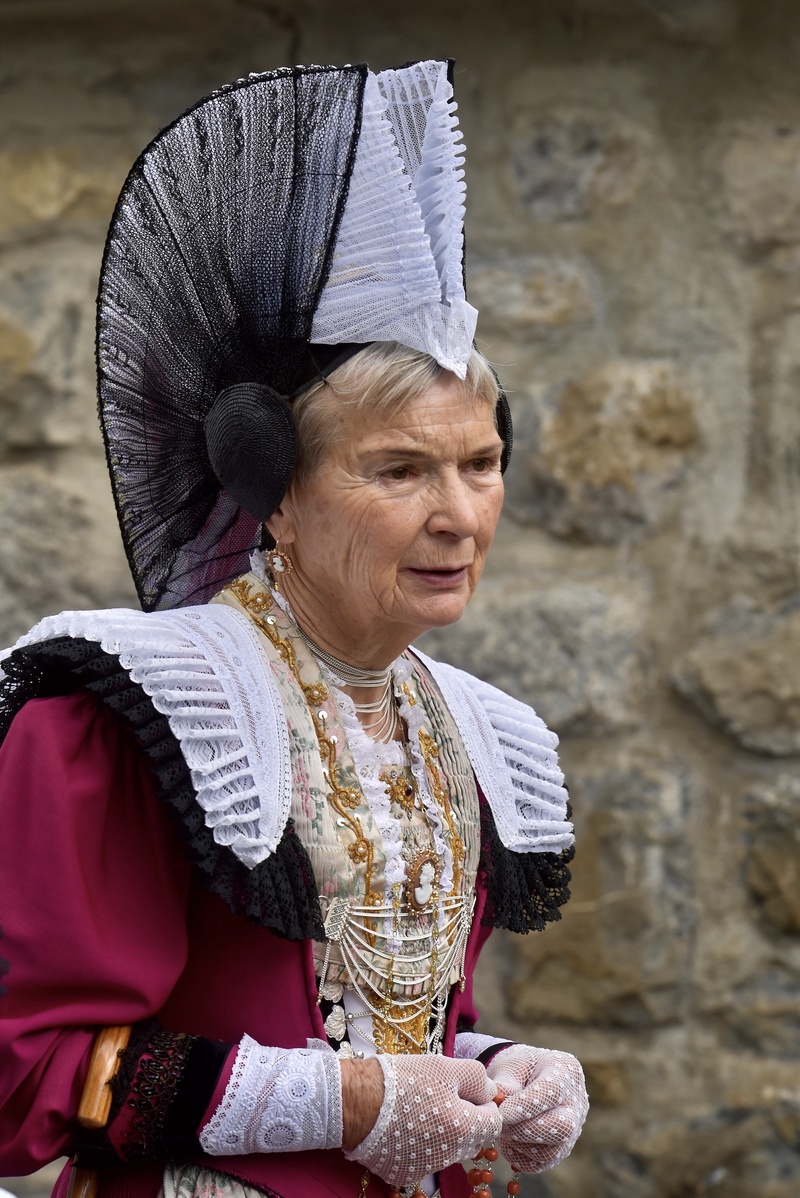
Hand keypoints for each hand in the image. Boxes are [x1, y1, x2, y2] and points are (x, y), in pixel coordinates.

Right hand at [344, 1054, 501, 1187]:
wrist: (355, 1100)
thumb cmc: (402, 1079)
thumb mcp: (444, 1066)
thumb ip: (477, 1079)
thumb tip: (492, 1093)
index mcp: (464, 1129)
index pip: (494, 1123)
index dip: (484, 1104)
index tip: (465, 1090)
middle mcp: (448, 1155)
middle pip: (472, 1139)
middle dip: (465, 1119)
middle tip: (439, 1095)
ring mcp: (425, 1169)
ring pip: (448, 1150)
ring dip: (442, 1132)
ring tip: (417, 1108)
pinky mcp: (404, 1174)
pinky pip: (423, 1159)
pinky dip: (419, 1145)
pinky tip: (402, 1125)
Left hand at [487, 1044, 587, 1172]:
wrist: (525, 1077)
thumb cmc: (518, 1068)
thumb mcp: (510, 1066)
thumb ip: (505, 1084)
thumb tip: (498, 1101)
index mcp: (565, 1070)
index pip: (552, 1092)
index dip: (527, 1106)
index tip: (503, 1112)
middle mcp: (577, 1102)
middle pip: (562, 1127)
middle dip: (526, 1129)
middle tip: (501, 1123)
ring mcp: (573, 1128)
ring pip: (552, 1151)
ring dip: (521, 1145)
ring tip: (502, 1130)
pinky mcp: (561, 1148)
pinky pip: (543, 1163)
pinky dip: (520, 1158)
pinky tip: (507, 1142)